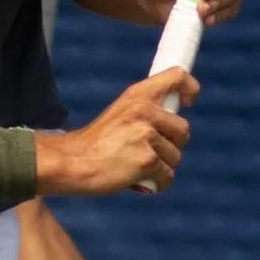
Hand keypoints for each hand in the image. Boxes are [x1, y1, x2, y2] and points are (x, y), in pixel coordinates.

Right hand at [42, 69, 196, 193]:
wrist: (70, 163)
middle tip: (145, 151)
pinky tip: (141, 181)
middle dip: (170, 144)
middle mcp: (144, 111)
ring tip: (135, 166)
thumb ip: (144, 112)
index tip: (187, 101)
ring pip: (175, 155)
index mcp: (137, 95)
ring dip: (161, 166)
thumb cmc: (94, 145)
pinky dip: (157, 182)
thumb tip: (174, 121)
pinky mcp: (147, 160)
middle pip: (183, 129)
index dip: (189, 88)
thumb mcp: (119, 115)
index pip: (177, 76)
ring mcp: (146, 136)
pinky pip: (167, 175)